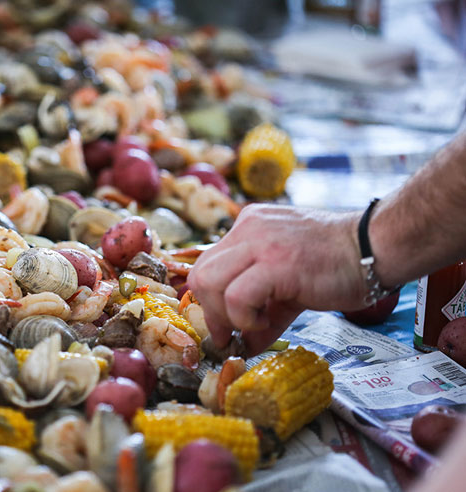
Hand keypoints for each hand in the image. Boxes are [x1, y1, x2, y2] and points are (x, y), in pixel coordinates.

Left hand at [187, 204, 367, 355]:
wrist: (377, 247)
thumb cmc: (337, 265)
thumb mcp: (289, 285)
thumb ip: (263, 312)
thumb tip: (245, 347)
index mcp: (247, 228)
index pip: (206, 264)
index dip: (208, 301)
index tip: (225, 327)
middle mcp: (248, 228)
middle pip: (200, 274)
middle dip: (210, 312)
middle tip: (232, 333)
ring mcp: (260, 241)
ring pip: (209, 282)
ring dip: (226, 315)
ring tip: (255, 323)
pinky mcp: (277, 262)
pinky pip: (237, 295)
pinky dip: (245, 318)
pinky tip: (268, 321)